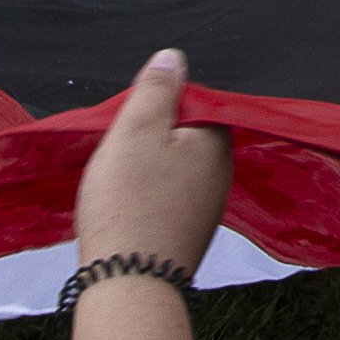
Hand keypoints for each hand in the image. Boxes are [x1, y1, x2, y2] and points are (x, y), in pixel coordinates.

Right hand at [75, 48, 232, 275]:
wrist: (129, 282)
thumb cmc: (129, 202)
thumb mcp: (136, 128)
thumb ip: (157, 88)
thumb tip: (174, 58)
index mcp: (217, 140)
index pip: (191, 101)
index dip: (153, 106)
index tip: (129, 124)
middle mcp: (222, 173)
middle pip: (181, 134)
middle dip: (148, 138)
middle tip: (119, 155)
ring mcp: (208, 206)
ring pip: (172, 167)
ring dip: (144, 168)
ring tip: (117, 183)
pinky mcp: (189, 231)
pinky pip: (167, 197)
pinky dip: (145, 195)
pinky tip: (125, 207)